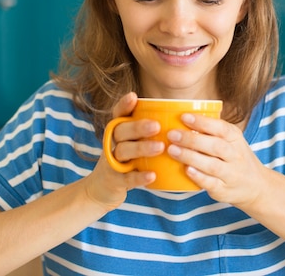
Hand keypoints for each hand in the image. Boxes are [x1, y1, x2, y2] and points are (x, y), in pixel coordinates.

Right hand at [83, 92, 164, 210]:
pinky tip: (153, 175)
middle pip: (121, 131)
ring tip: (160, 147)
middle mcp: (112, 143)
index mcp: (117, 131)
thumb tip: (182, 115)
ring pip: (123, 151)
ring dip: (141, 148)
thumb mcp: (132, 142)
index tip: (133, 96)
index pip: (117, 114)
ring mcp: (111, 162)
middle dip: (138, 127)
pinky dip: (139, 176)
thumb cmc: (127, 160)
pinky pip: (126, 178)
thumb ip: (149, 130)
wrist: (103, 188)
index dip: (124, 105)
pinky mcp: (114, 180)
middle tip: (157, 125)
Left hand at [166, 114, 265, 208]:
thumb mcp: (231, 140)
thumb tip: (180, 119)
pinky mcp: (223, 190)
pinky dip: (198, 177)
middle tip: (172, 134)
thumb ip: (211, 131)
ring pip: (212, 165)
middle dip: (192, 139)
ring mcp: (231, 174)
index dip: (202, 122)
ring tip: (172, 150)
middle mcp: (236, 156)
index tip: (184, 117)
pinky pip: (211, 183)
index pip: (221, 128)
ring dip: (190, 157)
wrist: (256, 186)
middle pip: (215, 146)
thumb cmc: (235, 158)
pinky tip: (186, 170)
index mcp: (235, 138)